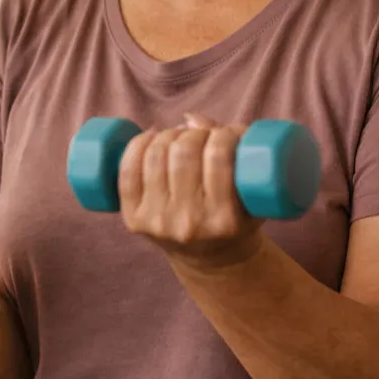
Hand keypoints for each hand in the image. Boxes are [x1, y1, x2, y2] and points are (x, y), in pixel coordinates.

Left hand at [117, 112, 264, 269]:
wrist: (211, 260)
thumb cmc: (237, 217)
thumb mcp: (251, 195)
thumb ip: (235, 153)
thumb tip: (191, 119)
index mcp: (224, 220)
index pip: (218, 158)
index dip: (223, 134)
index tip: (228, 133)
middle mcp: (189, 223)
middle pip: (184, 153)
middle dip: (195, 133)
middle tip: (202, 136)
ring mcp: (158, 222)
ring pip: (155, 156)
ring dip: (169, 135)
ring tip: (180, 137)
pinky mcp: (134, 220)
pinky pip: (127, 172)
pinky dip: (137, 145)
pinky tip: (151, 136)